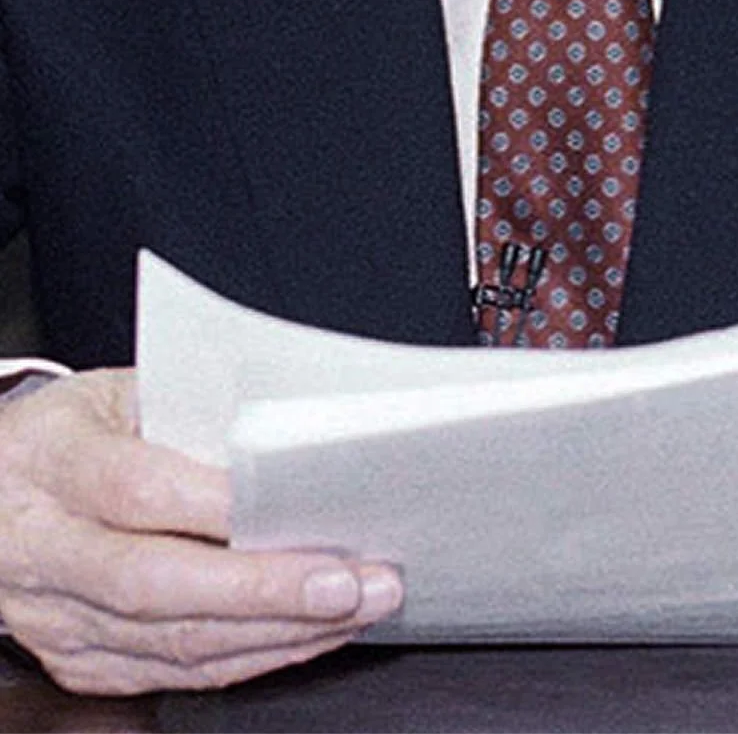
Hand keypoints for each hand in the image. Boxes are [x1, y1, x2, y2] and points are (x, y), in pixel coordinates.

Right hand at [0, 367, 402, 693]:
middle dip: (266, 589)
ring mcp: (61, 618)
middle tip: (354, 581)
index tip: (300, 501)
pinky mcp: (82, 663)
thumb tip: (283, 429)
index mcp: (54, 461)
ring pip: (174, 644)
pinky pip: (174, 674)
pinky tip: (305, 636)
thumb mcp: (112, 394)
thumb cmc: (68, 435)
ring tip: (357, 608)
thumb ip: (186, 409)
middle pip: (158, 583)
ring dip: (278, 632)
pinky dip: (250, 657)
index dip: (217, 504)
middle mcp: (49, 549)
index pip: (137, 488)